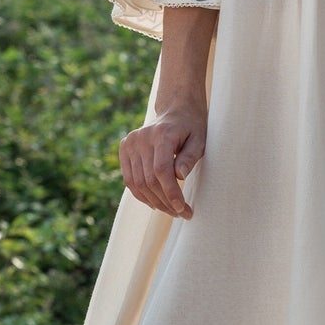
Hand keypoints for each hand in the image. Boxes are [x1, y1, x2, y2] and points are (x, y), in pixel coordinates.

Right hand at [119, 102, 206, 218]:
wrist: (176, 110)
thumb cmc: (192, 127)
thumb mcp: (200, 140)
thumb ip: (190, 157)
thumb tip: (180, 176)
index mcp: (162, 134)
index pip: (161, 170)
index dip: (171, 193)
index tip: (182, 209)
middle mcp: (141, 138)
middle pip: (149, 179)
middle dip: (166, 201)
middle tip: (181, 214)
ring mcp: (130, 142)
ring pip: (138, 183)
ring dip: (154, 202)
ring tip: (170, 211)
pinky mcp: (124, 148)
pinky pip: (129, 179)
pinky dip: (141, 194)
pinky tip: (155, 203)